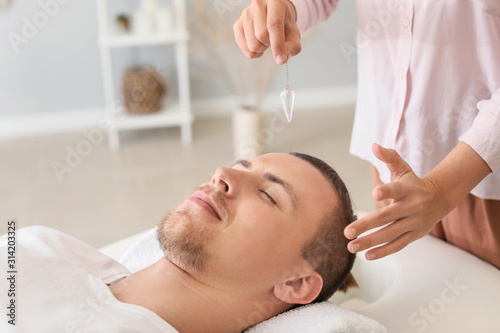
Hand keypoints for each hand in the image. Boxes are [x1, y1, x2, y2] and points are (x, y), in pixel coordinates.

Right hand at [233, 0, 301, 63]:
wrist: (274, 14)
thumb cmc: (284, 23)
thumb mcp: (293, 32)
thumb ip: (292, 45)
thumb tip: (281, 59)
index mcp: (275, 2)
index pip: (273, 24)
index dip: (277, 44)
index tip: (280, 59)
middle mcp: (258, 4)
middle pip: (261, 36)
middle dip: (270, 44)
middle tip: (273, 39)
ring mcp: (245, 14)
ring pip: (252, 44)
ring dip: (262, 48)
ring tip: (266, 40)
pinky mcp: (238, 25)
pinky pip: (244, 48)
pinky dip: (253, 52)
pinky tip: (258, 44)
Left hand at [344, 144, 448, 259]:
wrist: (440, 198)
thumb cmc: (413, 183)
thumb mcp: (403, 168)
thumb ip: (389, 157)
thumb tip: (374, 145)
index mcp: (407, 189)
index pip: (396, 190)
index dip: (386, 191)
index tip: (375, 193)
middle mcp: (411, 207)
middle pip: (386, 217)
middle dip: (366, 225)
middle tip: (347, 232)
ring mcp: (413, 223)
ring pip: (390, 234)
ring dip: (370, 242)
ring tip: (351, 246)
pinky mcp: (414, 235)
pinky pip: (398, 245)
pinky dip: (383, 251)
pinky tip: (367, 255)